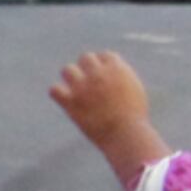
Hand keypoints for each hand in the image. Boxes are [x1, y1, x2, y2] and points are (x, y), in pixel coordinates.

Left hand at [50, 51, 165, 182]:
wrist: (126, 135)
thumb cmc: (134, 118)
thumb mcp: (136, 92)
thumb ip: (122, 78)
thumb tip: (111, 72)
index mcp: (117, 69)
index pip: (105, 55)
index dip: (105, 65)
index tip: (106, 77)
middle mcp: (98, 74)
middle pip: (86, 58)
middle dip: (88, 69)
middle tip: (92, 84)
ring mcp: (83, 86)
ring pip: (67, 70)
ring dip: (72, 79)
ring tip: (78, 91)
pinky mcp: (71, 101)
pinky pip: (54, 89)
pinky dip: (59, 94)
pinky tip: (67, 101)